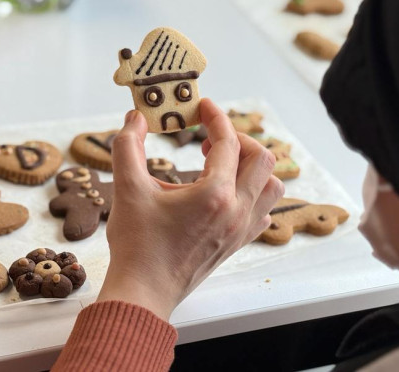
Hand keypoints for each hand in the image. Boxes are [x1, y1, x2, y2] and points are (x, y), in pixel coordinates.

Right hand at [96, 99, 284, 319]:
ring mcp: (240, 229)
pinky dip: (254, 194)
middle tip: (210, 139)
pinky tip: (228, 193)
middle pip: (262, 160)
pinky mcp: (237, 243)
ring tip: (222, 165)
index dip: (216, 118)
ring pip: (271, 187)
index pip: (229, 142)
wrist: (144, 291)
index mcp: (215, 195)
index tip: (203, 107)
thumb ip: (128, 146)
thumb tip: (134, 118)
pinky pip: (263, 212)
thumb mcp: (127, 189)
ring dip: (253, 168)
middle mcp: (236, 211)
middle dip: (239, 140)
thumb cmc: (137, 245)